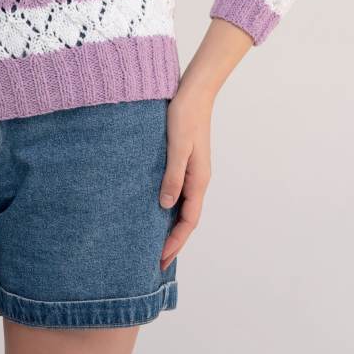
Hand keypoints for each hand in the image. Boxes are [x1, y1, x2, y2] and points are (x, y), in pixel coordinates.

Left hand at [158, 85, 213, 269]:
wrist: (194, 92)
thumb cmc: (184, 116)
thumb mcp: (177, 146)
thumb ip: (172, 176)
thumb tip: (165, 205)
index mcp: (198, 180)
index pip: (188, 221)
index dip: (175, 242)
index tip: (160, 260)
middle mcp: (197, 179)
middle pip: (187, 218)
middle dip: (173, 241)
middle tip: (156, 261)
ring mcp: (192, 171)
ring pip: (183, 206)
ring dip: (171, 225)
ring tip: (154, 241)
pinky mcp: (185, 161)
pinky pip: (178, 192)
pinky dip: (169, 207)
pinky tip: (156, 208)